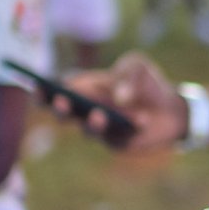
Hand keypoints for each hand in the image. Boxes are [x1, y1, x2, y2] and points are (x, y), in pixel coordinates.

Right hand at [56, 52, 187, 150]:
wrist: (170, 108)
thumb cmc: (145, 83)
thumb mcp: (137, 67)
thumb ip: (127, 75)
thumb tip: (119, 99)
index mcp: (82, 89)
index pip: (54, 92)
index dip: (43, 92)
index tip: (39, 87)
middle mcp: (85, 111)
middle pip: (63, 114)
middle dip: (60, 108)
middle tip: (63, 101)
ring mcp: (100, 130)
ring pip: (87, 130)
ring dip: (93, 122)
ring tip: (99, 114)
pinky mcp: (118, 142)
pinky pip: (118, 137)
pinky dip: (129, 128)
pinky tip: (141, 120)